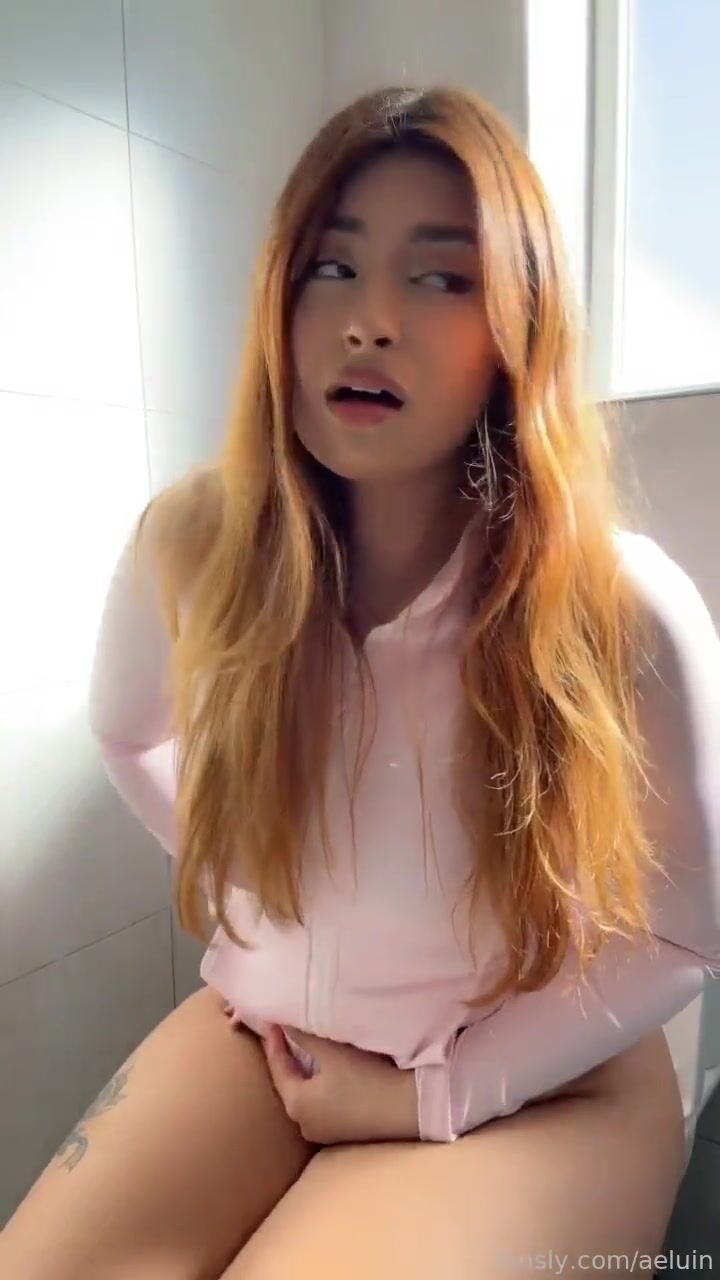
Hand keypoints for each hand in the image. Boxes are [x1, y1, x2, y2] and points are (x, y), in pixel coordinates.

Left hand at [260, 1023, 419, 1145]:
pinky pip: (321, 1106)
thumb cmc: (365, 1078)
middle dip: (287, 1059)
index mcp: (296, 1104)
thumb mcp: (332, 1053)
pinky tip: (326, 1076)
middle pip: (289, 1084)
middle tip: (284, 1035)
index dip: (274, 1042)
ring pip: (306, 1096)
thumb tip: (283, 1022)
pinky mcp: (342, 1133)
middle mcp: (304, 1124)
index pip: (277, 1067)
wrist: (406, 1108)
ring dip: (304, 1075)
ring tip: (303, 1052)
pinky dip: (319, 1088)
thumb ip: (304, 1036)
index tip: (273, 1021)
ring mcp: (324, 1132)